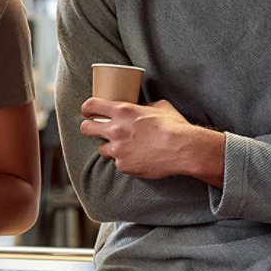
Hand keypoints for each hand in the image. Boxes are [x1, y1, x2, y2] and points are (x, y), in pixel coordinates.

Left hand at [79, 98, 222, 183]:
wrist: (184, 149)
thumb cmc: (174, 126)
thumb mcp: (159, 106)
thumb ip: (144, 106)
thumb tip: (140, 106)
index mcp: (122, 111)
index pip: (91, 105)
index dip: (87, 108)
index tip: (88, 112)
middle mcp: (115, 129)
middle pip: (86, 128)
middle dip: (89, 128)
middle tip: (96, 130)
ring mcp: (117, 149)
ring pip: (102, 149)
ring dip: (110, 148)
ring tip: (125, 148)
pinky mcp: (123, 165)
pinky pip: (119, 163)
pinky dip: (125, 161)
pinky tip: (138, 159)